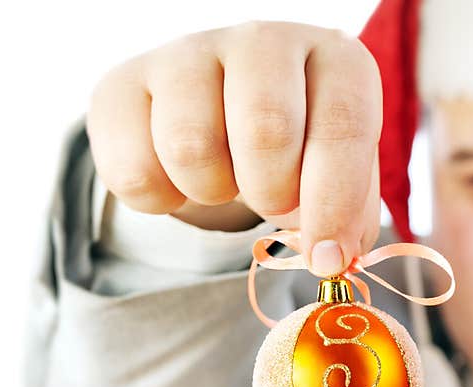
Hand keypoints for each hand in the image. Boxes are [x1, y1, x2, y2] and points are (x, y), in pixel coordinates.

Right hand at [86, 21, 382, 276]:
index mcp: (333, 60)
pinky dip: (160, 200)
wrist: (227, 119)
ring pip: (190, 147)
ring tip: (228, 181)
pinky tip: (181, 181)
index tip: (328, 257)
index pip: (342, 126)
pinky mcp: (123, 84)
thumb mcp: (343, 177)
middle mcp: (262, 42)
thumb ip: (349, 216)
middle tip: (274, 202)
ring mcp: (187, 53)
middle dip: (273, 193)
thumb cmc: (300, 151)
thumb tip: (333, 257)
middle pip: (265, 130)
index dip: (336, 204)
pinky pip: (132, 169)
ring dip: (213, 192)